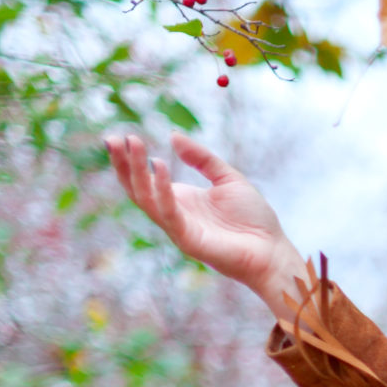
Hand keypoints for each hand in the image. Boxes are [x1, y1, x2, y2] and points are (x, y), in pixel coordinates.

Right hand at [104, 130, 308, 315]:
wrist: (272, 251)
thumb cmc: (253, 219)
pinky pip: (169, 213)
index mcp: (181, 200)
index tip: (123, 136)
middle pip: (137, 188)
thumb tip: (173, 136)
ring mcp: (178, 228)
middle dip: (123, 164)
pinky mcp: (188, 240)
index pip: (145, 179)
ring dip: (136, 172)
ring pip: (146, 199)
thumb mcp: (227, 178)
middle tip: (113, 139)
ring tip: (132, 144)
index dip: (131, 160)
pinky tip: (160, 167)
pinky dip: (162, 189)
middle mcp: (174, 214)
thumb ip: (202, 159)